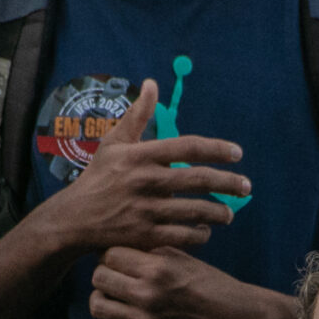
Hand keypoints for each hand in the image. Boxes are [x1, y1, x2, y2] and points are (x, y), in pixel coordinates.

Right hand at [33, 79, 249, 254]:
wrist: (73, 220)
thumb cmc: (97, 178)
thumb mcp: (113, 143)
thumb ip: (138, 115)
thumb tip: (153, 82)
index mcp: (140, 156)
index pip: (188, 147)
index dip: (217, 149)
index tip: (237, 153)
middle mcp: (145, 181)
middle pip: (198, 179)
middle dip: (228, 183)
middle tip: (246, 186)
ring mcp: (146, 211)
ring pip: (196, 211)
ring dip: (219, 212)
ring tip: (230, 213)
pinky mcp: (145, 236)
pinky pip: (183, 236)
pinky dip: (199, 234)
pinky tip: (206, 230)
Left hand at [89, 246, 294, 318]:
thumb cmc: (211, 284)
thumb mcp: (183, 258)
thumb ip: (149, 251)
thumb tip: (115, 247)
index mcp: (158, 268)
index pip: (109, 254)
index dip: (111, 254)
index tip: (118, 258)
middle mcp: (149, 295)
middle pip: (99, 278)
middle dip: (105, 273)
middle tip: (116, 276)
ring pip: (98, 306)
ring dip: (104, 299)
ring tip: (116, 297)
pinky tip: (123, 318)